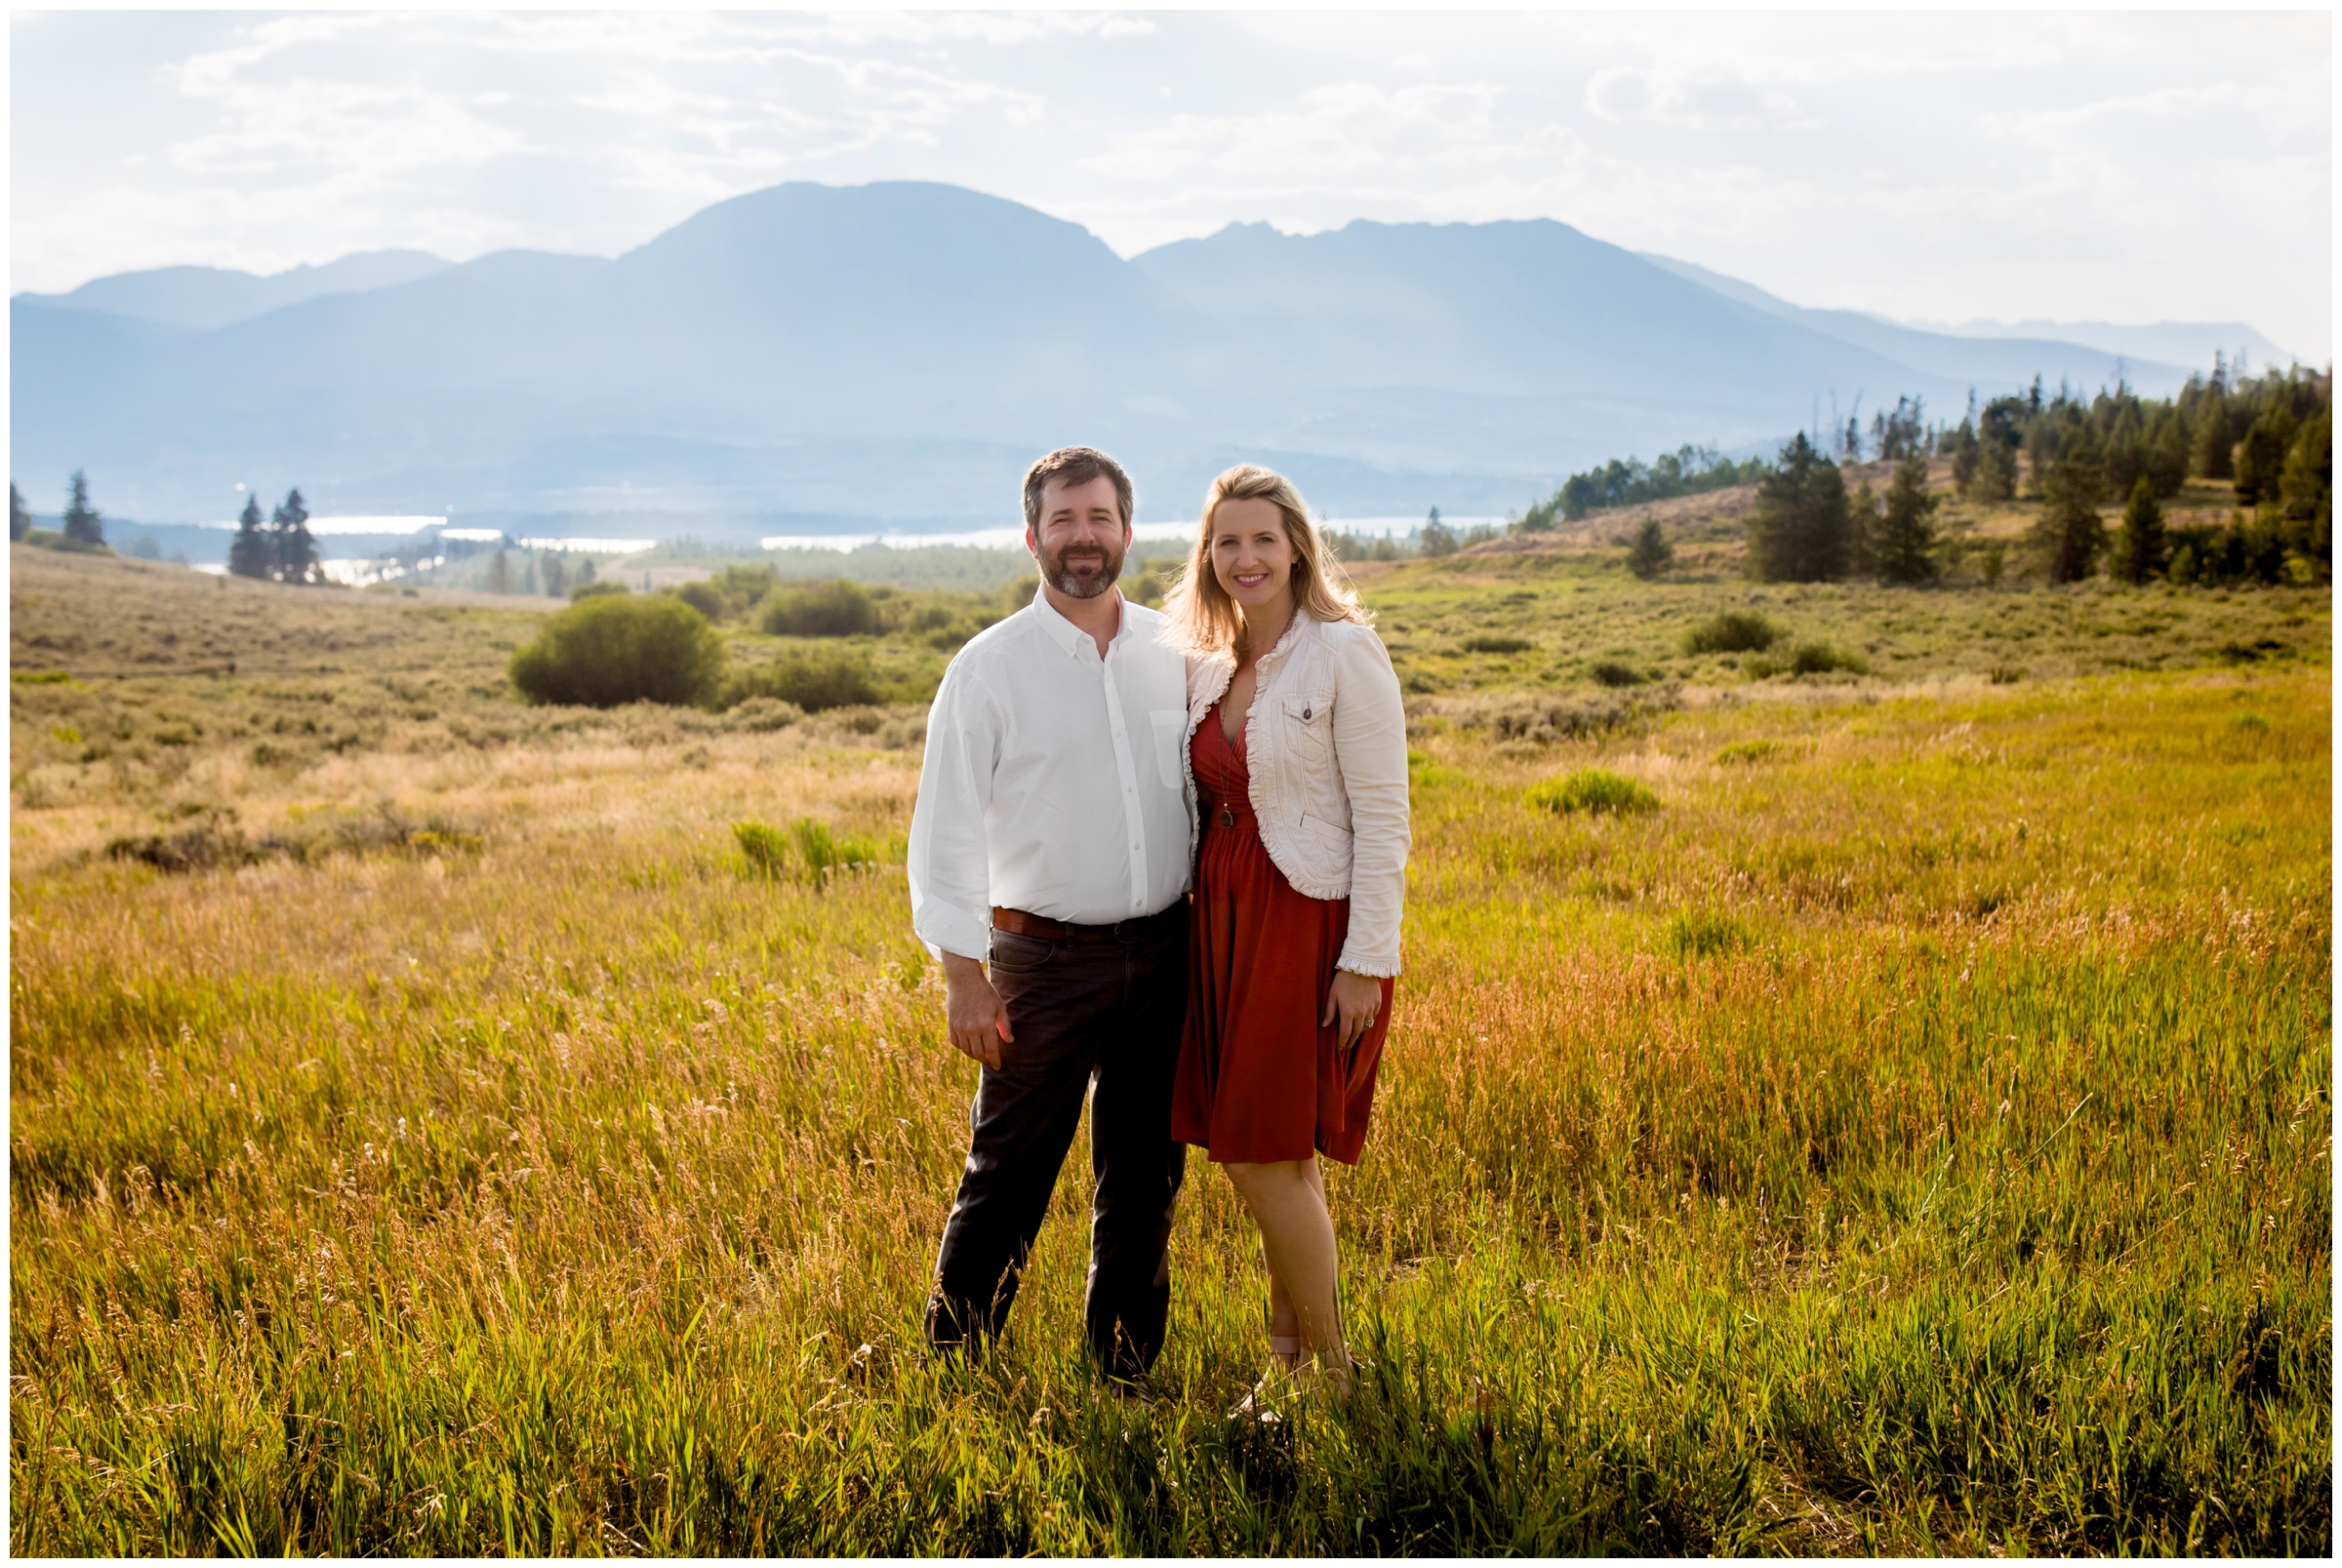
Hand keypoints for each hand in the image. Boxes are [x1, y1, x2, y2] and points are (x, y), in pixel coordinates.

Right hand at [941, 952, 1012, 1070]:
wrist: (964, 980)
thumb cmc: (985, 992)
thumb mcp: (999, 1007)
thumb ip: (1005, 1026)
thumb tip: (1009, 1041)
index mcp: (986, 1025)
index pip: (992, 1050)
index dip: (995, 1061)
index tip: (998, 1066)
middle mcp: (972, 1029)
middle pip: (978, 1053)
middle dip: (984, 1060)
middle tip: (989, 1060)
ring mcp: (960, 1027)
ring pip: (966, 1050)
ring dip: (974, 1055)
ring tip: (980, 1054)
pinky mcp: (951, 1024)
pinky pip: (955, 1042)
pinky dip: (962, 1047)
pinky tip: (968, 1046)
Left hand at [1321, 968, 1382, 1069]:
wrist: (1361, 966)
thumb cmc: (1343, 980)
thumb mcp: (1332, 995)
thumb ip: (1329, 1011)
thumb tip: (1324, 1026)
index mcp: (1348, 1012)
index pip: (1345, 1034)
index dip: (1342, 1042)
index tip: (1340, 1048)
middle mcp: (1361, 1013)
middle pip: (1357, 1033)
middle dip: (1351, 1040)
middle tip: (1347, 1045)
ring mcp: (1371, 1008)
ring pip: (1366, 1025)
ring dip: (1360, 1031)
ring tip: (1355, 1033)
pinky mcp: (1377, 1002)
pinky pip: (1373, 1015)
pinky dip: (1368, 1019)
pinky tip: (1364, 1019)